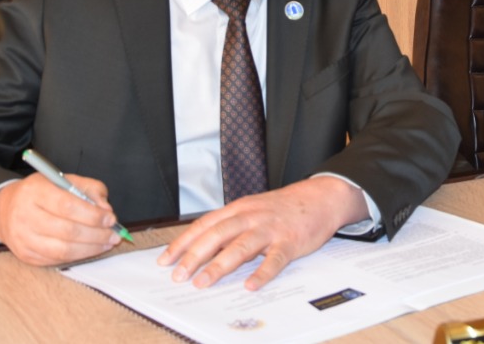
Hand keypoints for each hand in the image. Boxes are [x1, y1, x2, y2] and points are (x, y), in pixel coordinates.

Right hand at [0, 173, 121, 264]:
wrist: (5, 210)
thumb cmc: (41, 193)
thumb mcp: (63, 180)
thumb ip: (89, 189)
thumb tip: (106, 210)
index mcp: (35, 191)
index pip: (67, 205)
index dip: (92, 215)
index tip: (111, 218)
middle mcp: (25, 215)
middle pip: (67, 231)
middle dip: (96, 235)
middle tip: (114, 234)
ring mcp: (23, 238)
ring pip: (63, 250)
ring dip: (90, 249)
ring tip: (107, 243)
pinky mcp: (25, 255)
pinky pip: (56, 260)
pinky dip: (78, 256)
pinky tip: (90, 249)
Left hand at [157, 176, 368, 290]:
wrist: (318, 198)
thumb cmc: (280, 209)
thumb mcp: (251, 210)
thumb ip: (229, 227)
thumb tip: (201, 250)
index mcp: (238, 209)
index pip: (204, 225)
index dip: (183, 243)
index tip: (165, 260)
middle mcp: (250, 217)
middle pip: (217, 235)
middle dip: (195, 256)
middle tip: (179, 275)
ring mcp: (270, 229)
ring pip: (241, 247)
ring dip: (220, 265)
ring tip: (204, 282)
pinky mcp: (290, 242)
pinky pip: (274, 259)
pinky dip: (262, 273)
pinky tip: (251, 285)